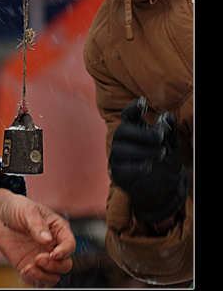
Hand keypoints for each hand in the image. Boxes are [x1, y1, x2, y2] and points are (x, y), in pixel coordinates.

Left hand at [0, 189, 74, 286]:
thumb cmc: (16, 208)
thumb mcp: (27, 211)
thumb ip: (37, 224)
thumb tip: (47, 240)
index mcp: (58, 229)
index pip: (69, 244)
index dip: (65, 251)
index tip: (55, 253)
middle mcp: (53, 246)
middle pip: (65, 264)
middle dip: (54, 266)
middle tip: (38, 258)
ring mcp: (42, 257)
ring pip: (53, 276)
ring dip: (44, 276)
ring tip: (29, 268)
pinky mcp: (29, 266)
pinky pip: (37, 280)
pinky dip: (33, 280)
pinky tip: (23, 271)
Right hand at [109, 97, 187, 222]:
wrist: (164, 188)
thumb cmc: (166, 160)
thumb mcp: (172, 145)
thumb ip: (169, 131)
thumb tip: (167, 116)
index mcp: (133, 128)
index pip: (128, 115)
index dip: (133, 108)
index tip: (143, 103)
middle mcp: (122, 140)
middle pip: (122, 131)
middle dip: (142, 134)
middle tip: (160, 138)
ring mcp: (118, 156)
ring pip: (121, 149)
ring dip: (143, 150)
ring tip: (160, 155)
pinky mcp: (118, 173)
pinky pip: (122, 167)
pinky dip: (136, 166)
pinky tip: (149, 166)